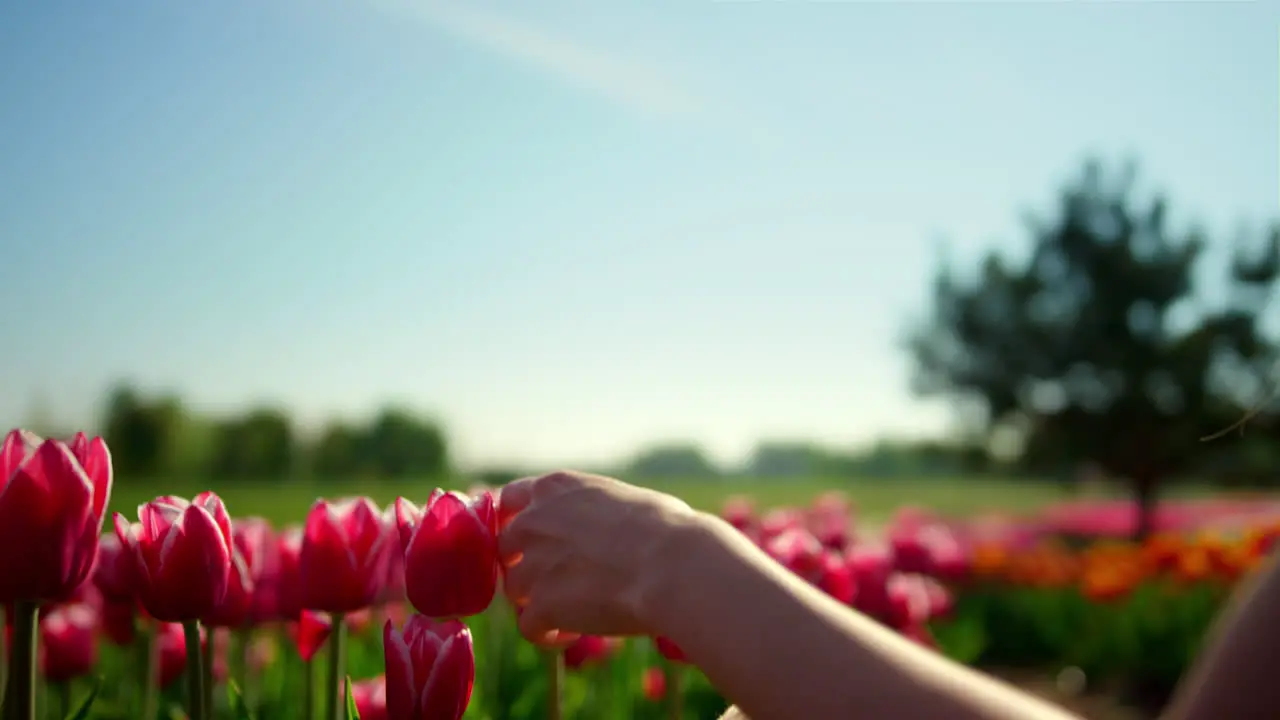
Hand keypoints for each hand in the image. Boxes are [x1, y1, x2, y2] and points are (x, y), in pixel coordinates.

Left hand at [496, 470, 701, 645]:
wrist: (673, 565)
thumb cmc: (667, 529)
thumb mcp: (622, 498)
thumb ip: (592, 509)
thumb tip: (605, 526)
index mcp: (555, 488)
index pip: (510, 501)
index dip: (518, 524)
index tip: (531, 542)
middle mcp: (534, 521)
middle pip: (505, 549)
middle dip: (524, 567)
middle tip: (555, 582)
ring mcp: (533, 564)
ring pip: (515, 592)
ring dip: (537, 603)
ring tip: (573, 613)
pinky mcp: (541, 606)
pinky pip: (529, 627)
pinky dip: (547, 635)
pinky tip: (572, 634)